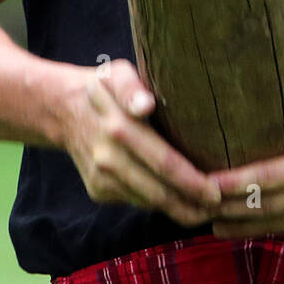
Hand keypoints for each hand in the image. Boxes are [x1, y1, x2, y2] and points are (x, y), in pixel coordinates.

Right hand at [61, 59, 221, 226]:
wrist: (62, 109)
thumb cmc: (103, 87)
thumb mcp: (117, 73)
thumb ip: (131, 86)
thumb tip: (145, 105)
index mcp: (120, 129)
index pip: (164, 163)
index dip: (193, 183)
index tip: (218, 192)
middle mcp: (109, 159)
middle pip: (160, 193)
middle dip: (193, 207)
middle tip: (222, 208)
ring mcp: (102, 179)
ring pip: (149, 203)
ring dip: (180, 211)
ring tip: (209, 210)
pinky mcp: (99, 191)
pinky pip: (136, 202)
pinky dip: (160, 204)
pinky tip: (182, 201)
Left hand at [208, 86, 283, 237]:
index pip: (271, 178)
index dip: (236, 182)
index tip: (206, 181)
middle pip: (266, 206)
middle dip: (227, 206)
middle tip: (192, 201)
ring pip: (272, 223)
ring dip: (236, 222)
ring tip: (202, 216)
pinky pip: (283, 227)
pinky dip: (253, 227)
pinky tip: (227, 222)